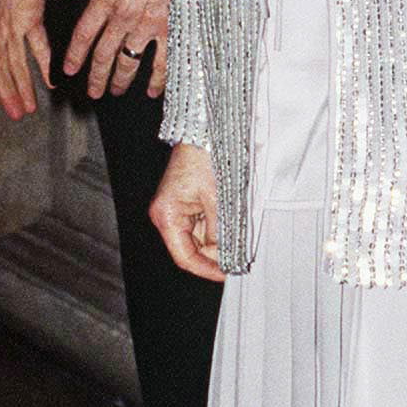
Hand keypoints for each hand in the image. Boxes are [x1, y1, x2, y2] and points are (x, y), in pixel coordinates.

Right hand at [0, 0, 51, 120]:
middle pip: (2, 68)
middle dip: (9, 91)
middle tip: (17, 115)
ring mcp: (15, 25)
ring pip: (20, 62)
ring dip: (24, 84)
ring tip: (29, 107)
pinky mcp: (34, 17)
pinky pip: (39, 46)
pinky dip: (44, 63)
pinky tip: (50, 81)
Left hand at [60, 0, 172, 100]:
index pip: (84, 34)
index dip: (74, 55)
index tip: (69, 69)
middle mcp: (123, 15)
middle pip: (104, 54)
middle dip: (96, 76)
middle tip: (93, 91)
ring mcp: (147, 24)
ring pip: (129, 60)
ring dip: (121, 79)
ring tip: (115, 90)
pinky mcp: (170, 27)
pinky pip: (162, 59)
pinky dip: (157, 77)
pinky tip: (152, 89)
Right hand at [148, 143, 224, 280]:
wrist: (204, 133)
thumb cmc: (204, 159)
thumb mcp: (217, 200)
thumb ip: (219, 231)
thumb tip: (225, 256)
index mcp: (167, 216)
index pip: (185, 257)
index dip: (206, 269)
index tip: (226, 273)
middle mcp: (167, 215)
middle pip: (192, 249)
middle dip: (215, 254)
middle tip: (239, 257)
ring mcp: (176, 210)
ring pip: (200, 238)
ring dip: (218, 240)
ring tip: (237, 238)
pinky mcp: (187, 204)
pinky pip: (203, 225)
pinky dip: (217, 228)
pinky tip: (231, 226)